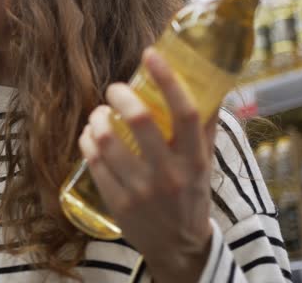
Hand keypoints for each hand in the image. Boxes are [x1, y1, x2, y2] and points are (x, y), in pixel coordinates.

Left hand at [79, 47, 217, 280]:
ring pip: (107, 140)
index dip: (167, 79)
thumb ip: (206, 125)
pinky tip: (91, 134)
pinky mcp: (118, 203)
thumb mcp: (206, 163)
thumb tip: (213, 83)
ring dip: (98, 118)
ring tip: (100, 113)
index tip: (150, 55)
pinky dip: (88, 140)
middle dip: (120, 95)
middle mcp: (169, 174)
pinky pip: (93, 161)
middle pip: (139, 120)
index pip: (185, 112)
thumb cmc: (191, 195)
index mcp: (195, 159)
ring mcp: (141, 191)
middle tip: (115, 89)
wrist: (178, 247)